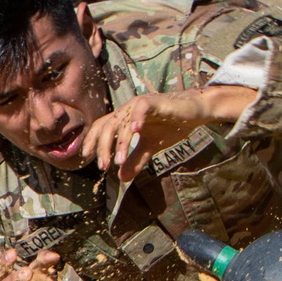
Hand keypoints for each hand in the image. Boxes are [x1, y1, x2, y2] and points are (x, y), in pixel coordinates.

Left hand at [78, 84, 256, 182]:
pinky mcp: (153, 102)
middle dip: (103, 147)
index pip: (101, 128)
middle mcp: (127, 110)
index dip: (92, 141)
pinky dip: (137, 118)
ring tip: (120, 160)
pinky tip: (135, 131)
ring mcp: (139, 104)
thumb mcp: (150, 147)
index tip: (87, 157)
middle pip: (107, 126)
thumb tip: (122, 179)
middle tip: (103, 166)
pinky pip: (141, 108)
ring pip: (123, 121)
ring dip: (120, 142)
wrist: (194, 112)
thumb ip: (135, 160)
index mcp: (123, 118)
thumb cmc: (170, 125)